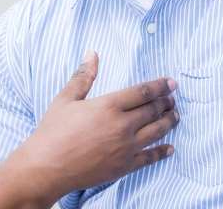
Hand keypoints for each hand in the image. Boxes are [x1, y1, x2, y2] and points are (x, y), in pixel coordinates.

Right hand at [11, 51, 179, 203]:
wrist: (45, 168)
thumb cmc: (52, 132)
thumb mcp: (65, 99)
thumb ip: (83, 76)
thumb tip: (92, 53)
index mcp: (109, 106)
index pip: (143, 92)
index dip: (160, 86)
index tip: (171, 82)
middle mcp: (122, 126)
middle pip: (153, 110)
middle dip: (166, 102)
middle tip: (173, 98)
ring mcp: (125, 148)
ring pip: (157, 132)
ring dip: (169, 122)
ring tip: (176, 115)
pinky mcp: (124, 166)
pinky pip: (150, 158)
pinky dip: (162, 152)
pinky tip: (170, 148)